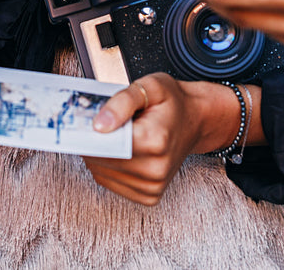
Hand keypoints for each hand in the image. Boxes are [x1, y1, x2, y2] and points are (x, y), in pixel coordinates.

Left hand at [83, 74, 237, 204]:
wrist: (195, 121)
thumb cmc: (173, 103)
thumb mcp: (150, 86)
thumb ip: (121, 101)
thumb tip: (99, 125)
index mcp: (156, 140)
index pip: (106, 143)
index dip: (91, 131)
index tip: (87, 120)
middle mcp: (155, 169)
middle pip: (101, 159)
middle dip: (95, 140)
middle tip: (103, 123)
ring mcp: (152, 186)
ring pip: (101, 172)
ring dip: (100, 154)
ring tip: (117, 136)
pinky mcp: (148, 196)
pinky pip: (109, 182)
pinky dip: (107, 167)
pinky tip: (120, 151)